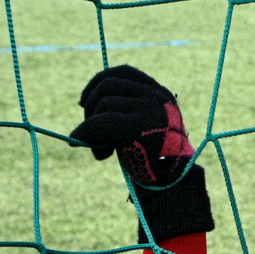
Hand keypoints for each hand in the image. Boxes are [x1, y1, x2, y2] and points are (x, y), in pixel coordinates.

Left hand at [71, 64, 194, 184]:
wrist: (173, 181)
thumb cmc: (155, 156)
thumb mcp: (145, 124)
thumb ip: (126, 109)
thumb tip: (87, 103)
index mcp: (159, 93)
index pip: (124, 71)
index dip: (98, 81)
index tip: (84, 100)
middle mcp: (155, 97)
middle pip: (108, 85)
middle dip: (90, 105)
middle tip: (87, 128)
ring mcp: (147, 111)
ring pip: (102, 104)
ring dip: (91, 127)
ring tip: (101, 150)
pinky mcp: (136, 128)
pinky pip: (99, 123)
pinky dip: (84, 133)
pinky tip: (81, 144)